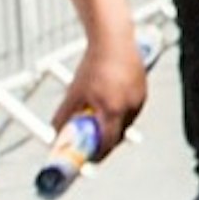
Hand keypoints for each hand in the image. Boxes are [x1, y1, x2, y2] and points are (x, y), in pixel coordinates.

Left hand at [53, 27, 150, 163]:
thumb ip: (64, 116)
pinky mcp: (143, 90)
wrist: (113, 39)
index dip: (96, 155)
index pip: (106, 144)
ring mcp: (139, 98)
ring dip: (112, 128)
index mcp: (112, 109)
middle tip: (89, 144)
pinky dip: (120, 113)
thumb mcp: (74, 93)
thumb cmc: (93, 64)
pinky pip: (132, 110)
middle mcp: (130, 106)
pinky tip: (109, 106)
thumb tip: (55, 133)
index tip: (86, 160)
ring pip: (126, 124)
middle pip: (117, 136)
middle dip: (103, 143)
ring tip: (98, 123)